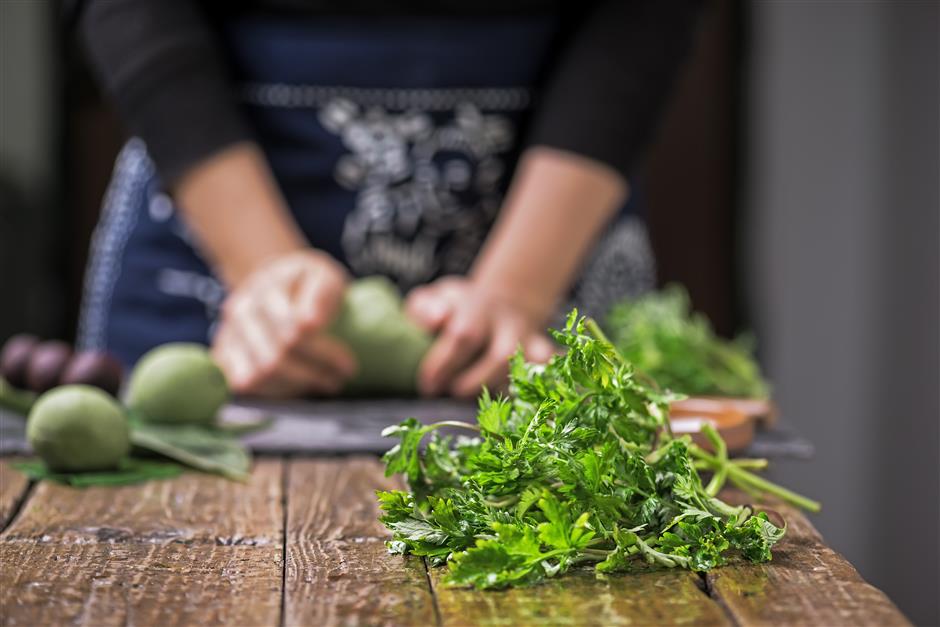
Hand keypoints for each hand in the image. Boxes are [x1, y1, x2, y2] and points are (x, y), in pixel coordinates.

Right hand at [211, 250, 356, 396]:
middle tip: (339, 379)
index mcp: (267, 287)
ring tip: (322, 383)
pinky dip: (271, 391)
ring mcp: (228, 333)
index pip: (294, 331)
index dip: (325, 354)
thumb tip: (311, 323)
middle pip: (275, 358)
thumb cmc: (305, 283)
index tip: (348, 366)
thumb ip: (322, 294)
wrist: (269, 281)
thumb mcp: (324, 275)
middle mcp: (241, 310)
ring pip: (258, 375)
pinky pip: (242, 385)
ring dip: (295, 386)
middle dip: (313, 374)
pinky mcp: (222, 354)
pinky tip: (294, 387)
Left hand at [406, 277, 555, 398]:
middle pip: (503, 355)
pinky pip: (554, 374)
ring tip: (485, 405)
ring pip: (534, 366)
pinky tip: (533, 410)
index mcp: (479, 310)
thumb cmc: (458, 309)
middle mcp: (510, 326)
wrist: (502, 303)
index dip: (444, 363)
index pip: (464, 335)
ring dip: (508, 389)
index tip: (428, 386)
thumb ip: (427, 308)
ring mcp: (532, 342)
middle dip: (477, 381)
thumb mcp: (435, 299)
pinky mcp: (546, 359)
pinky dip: (548, 388)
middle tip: (455, 392)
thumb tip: (437, 320)